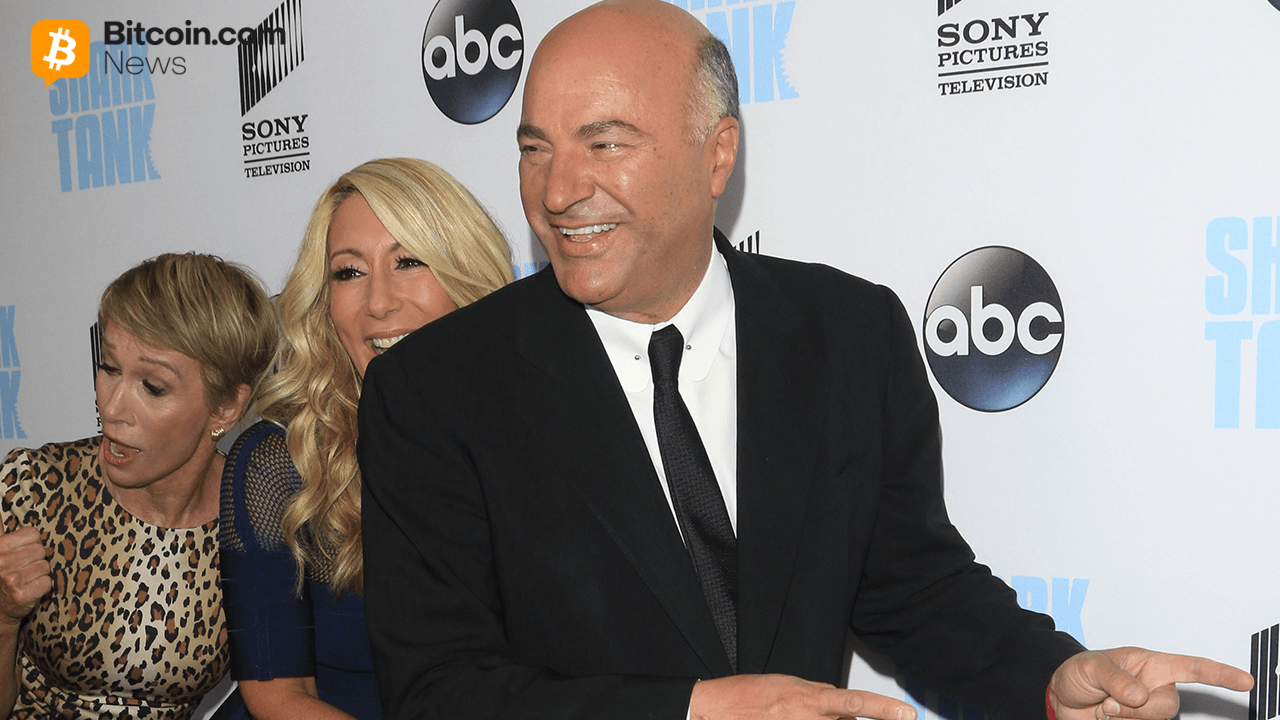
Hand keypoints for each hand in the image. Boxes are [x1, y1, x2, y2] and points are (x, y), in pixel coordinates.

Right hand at [0, 527, 51, 626]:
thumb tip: (0, 502)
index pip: (32, 533)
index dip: (30, 544)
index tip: (20, 553)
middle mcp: (0, 563)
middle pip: (41, 550)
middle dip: (35, 559)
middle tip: (21, 569)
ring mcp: (11, 580)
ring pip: (46, 566)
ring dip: (38, 573)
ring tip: (24, 580)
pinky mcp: (22, 596)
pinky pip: (48, 582)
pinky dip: (42, 587)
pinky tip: (28, 590)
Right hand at [690, 674, 916, 719]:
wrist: (716, 708)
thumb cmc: (747, 694)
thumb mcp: (788, 684)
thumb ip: (818, 694)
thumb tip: (842, 707)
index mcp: (808, 698)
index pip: (855, 703)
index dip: (884, 709)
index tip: (906, 714)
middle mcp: (805, 718)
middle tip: (836, 714)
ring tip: (793, 713)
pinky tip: (788, 718)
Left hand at [1049, 647, 1253, 719]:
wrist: (1061, 696)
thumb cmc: (1080, 672)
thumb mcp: (1091, 667)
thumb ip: (1115, 678)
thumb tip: (1139, 694)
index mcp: (1151, 665)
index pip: (1192, 668)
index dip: (1220, 674)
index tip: (1244, 681)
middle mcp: (1155, 688)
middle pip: (1168, 706)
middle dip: (1138, 708)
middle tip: (1109, 701)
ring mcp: (1147, 711)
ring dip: (1123, 717)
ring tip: (1104, 707)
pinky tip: (1104, 716)